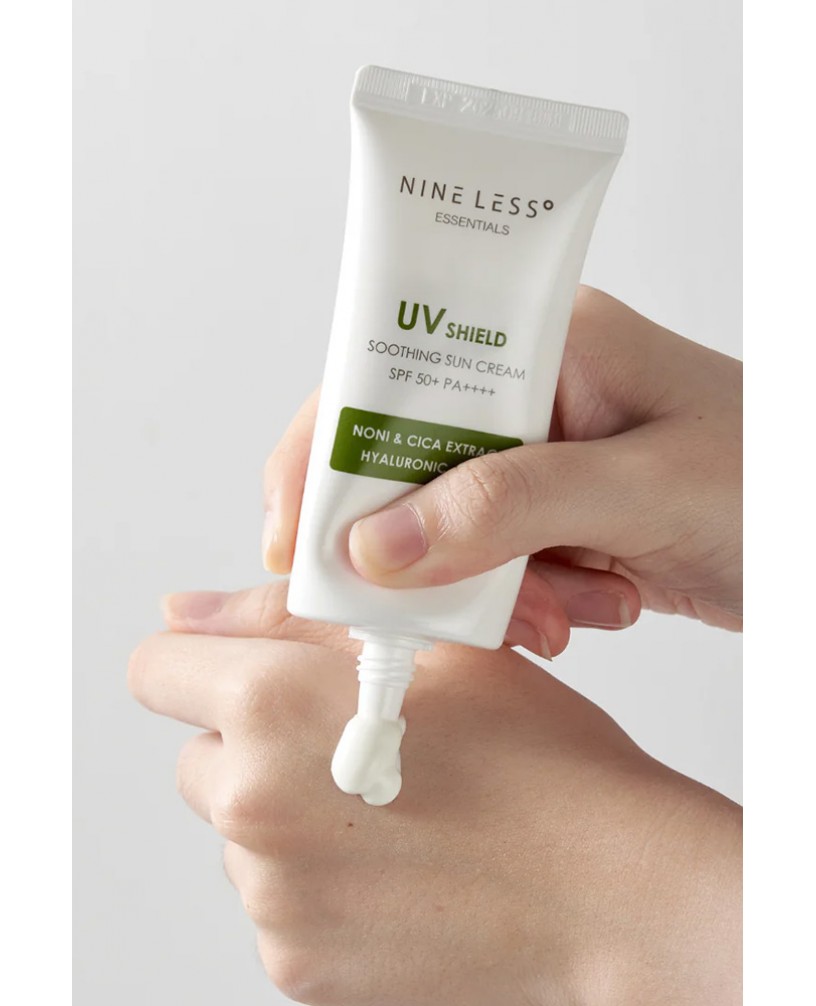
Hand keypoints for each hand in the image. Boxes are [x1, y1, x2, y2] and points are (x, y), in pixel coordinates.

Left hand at [129, 583, 741, 1005]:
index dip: (200, 663)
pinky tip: (399, 865)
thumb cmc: (537, 756)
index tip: (245, 675)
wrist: (610, 890)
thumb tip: (182, 612)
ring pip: (239, 834)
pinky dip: (317, 881)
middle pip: (200, 758)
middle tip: (352, 741)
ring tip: (394, 807)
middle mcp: (250, 805)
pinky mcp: (297, 967)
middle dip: (255, 743)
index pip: (155, 670)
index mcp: (271, 705)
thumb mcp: (424, 642)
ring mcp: (271, 898)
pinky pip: (276, 902)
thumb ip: (282, 616)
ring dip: (288, 814)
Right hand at [262, 287, 741, 658]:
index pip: (390, 377)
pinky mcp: (558, 512)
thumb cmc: (775, 480)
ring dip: (494, 588)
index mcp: (541, 340)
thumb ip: (507, 509)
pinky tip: (599, 603)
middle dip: (425, 548)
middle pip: (407, 464)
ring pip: (447, 529)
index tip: (300, 542)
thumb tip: (373, 546)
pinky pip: (495, 563)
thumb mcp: (644, 488)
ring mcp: (543, 455)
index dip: (330, 454)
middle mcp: (530, 391)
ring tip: (573, 604)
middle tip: (447, 606)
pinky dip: (530, 602)